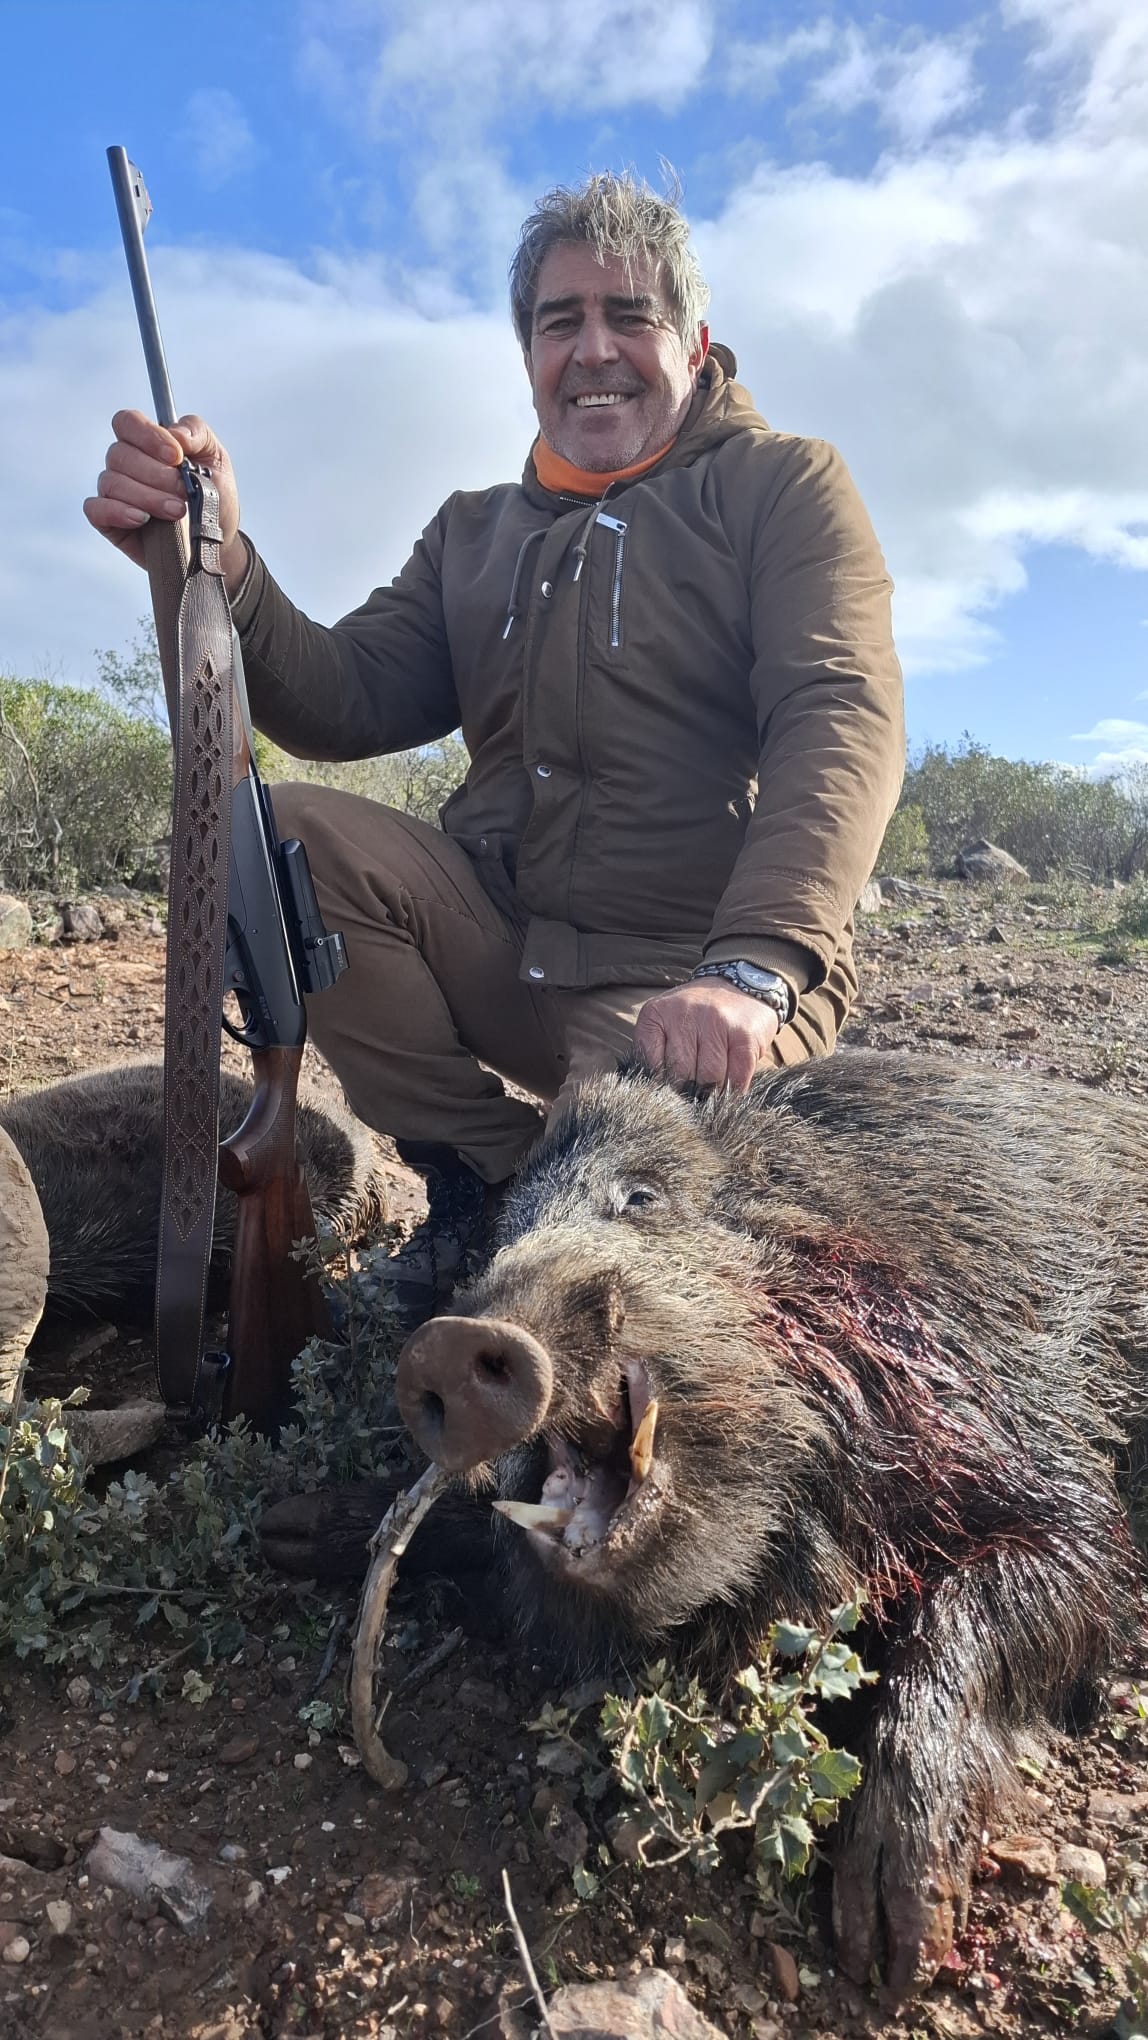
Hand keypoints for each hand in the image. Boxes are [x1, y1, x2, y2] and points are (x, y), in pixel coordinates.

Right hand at [83, 410, 243, 581]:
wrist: (217, 540)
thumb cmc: (213, 496)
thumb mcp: (216, 457)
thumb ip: (197, 432)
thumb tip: (175, 433)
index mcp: (146, 442)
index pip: (127, 422)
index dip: (147, 435)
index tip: (176, 456)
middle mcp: (125, 464)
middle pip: (120, 454)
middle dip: (156, 474)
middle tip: (184, 492)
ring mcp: (115, 492)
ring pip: (111, 481)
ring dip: (146, 496)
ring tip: (177, 511)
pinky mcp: (109, 521)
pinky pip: (96, 509)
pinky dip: (117, 511)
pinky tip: (142, 519)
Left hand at [634, 980, 779, 1091]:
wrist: (740, 983)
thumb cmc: (697, 1013)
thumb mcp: (666, 1021)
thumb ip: (655, 1051)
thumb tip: (656, 1095)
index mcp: (658, 1013)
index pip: (651, 1064)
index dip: (661, 1083)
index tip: (670, 1089)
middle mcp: (685, 1015)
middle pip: (681, 1074)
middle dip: (688, 1089)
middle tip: (694, 1092)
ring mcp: (716, 1023)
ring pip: (710, 1078)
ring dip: (712, 1092)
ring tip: (713, 1090)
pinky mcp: (744, 1036)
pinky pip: (736, 1077)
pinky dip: (734, 1090)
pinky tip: (731, 1087)